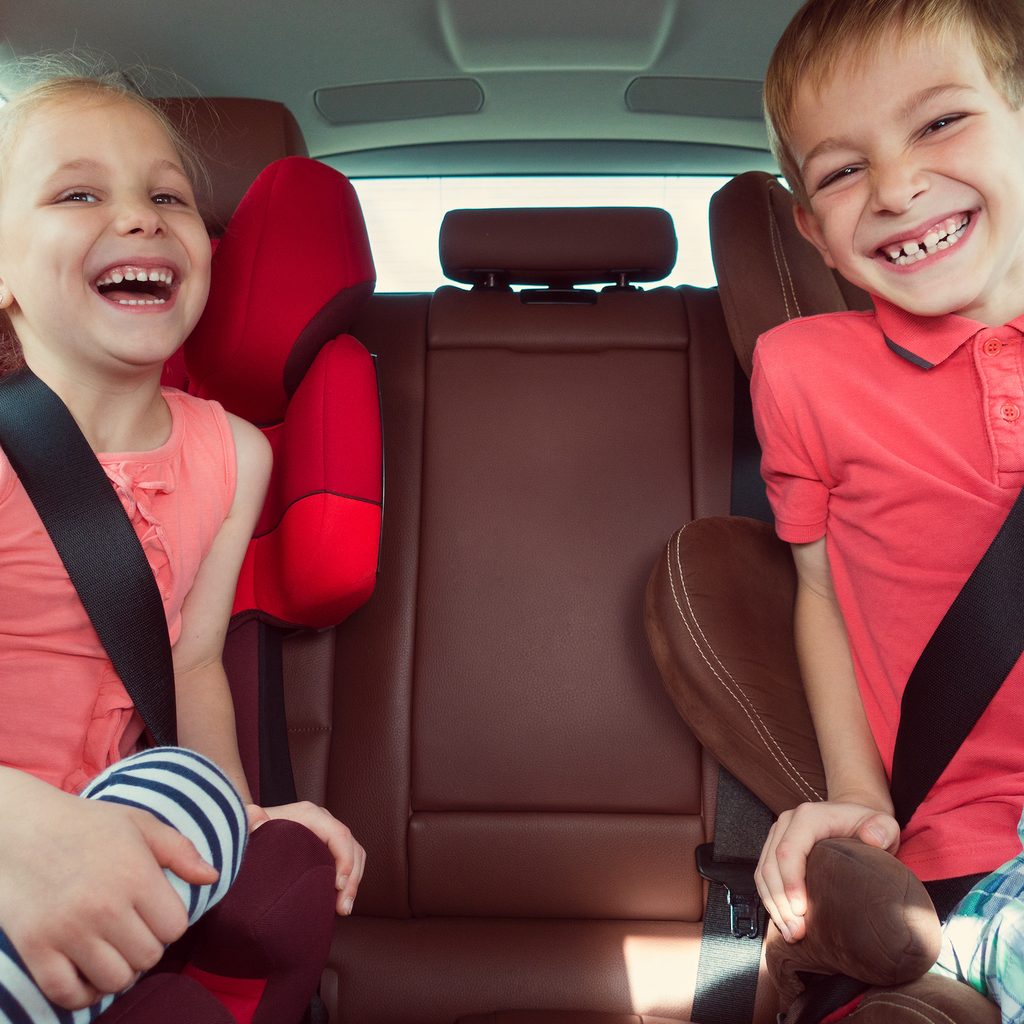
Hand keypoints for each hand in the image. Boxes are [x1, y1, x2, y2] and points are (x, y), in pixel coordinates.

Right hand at [0, 771, 216, 1009]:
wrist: (22, 826)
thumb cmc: (87, 824)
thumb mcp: (140, 824)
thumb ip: (180, 851)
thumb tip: (213, 877)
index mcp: (135, 875)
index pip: (175, 927)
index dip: (169, 922)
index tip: (154, 911)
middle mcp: (104, 906)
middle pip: (149, 957)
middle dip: (146, 946)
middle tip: (132, 929)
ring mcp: (68, 931)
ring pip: (115, 980)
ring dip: (118, 971)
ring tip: (112, 949)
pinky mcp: (36, 948)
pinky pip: (69, 994)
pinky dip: (82, 992)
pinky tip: (86, 971)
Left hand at [247, 802, 364, 915]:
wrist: (250, 827)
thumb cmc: (251, 828)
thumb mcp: (248, 826)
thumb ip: (249, 822)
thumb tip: (254, 815)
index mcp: (310, 815)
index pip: (339, 834)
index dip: (345, 860)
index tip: (339, 886)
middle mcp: (323, 821)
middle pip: (351, 846)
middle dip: (352, 878)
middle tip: (343, 907)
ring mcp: (326, 833)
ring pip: (354, 854)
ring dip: (353, 882)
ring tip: (343, 908)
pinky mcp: (326, 847)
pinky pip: (346, 861)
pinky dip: (348, 880)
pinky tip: (338, 900)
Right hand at [755, 800, 898, 942]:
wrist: (853, 818)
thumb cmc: (868, 826)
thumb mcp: (884, 824)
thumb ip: (883, 828)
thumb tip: (872, 838)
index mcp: (808, 817)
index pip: (789, 850)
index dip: (790, 882)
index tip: (801, 911)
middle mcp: (786, 824)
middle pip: (771, 865)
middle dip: (780, 902)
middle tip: (797, 932)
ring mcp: (777, 836)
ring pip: (763, 873)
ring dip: (774, 906)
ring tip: (791, 933)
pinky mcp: (774, 850)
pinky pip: (764, 877)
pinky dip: (771, 901)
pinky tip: (785, 922)